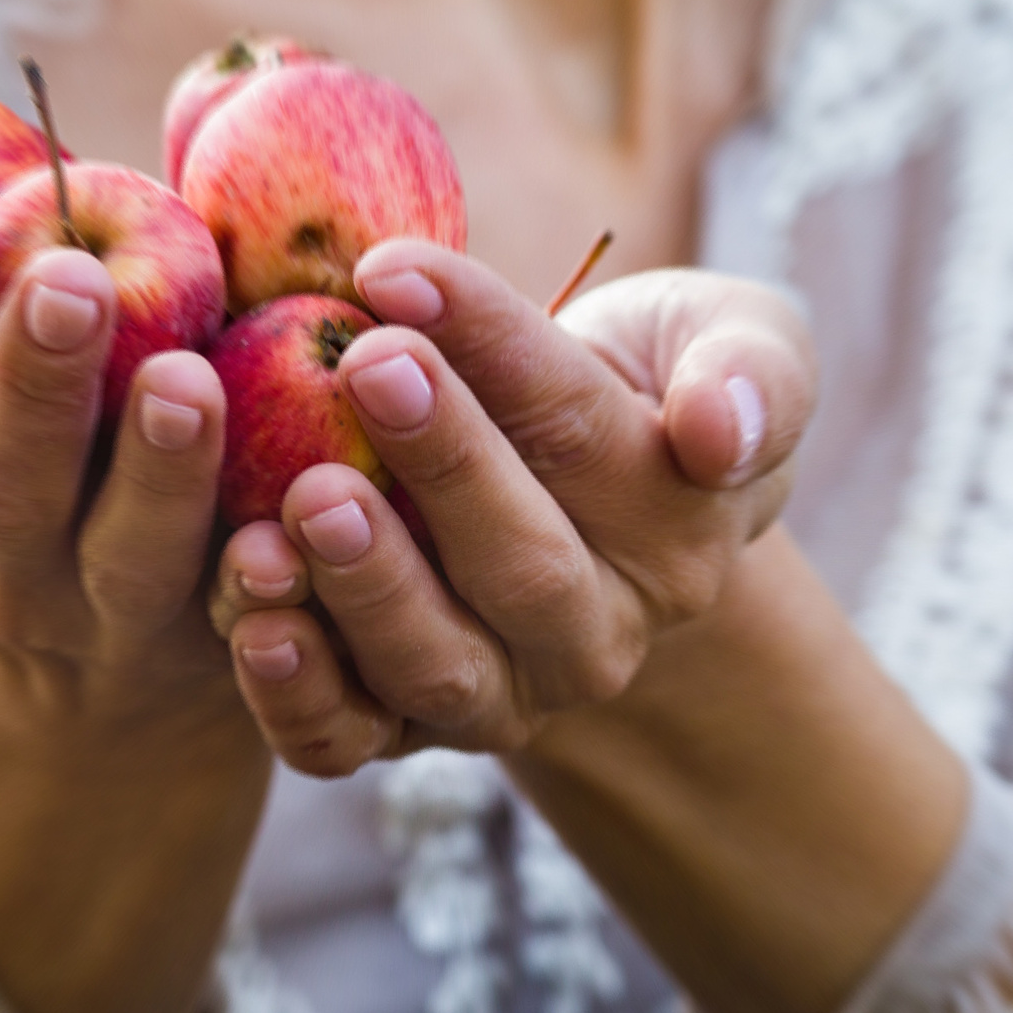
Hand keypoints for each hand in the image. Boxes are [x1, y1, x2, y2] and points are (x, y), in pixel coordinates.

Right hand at [0, 121, 265, 1012]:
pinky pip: (226, 606)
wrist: (75, 681)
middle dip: (14, 364)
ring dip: (144, 464)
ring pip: (103, 544)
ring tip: (180, 380)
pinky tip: (303, 496)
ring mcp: (77, 604)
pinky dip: (256, 557)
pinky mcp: (189, 642)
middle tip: (60, 265)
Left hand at [212, 241, 812, 775]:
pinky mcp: (408, 730)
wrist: (583, 485)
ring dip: (364, 588)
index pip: (580, 431)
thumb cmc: (651, 382)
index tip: (400, 270)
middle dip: (440, 465)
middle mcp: (600, 635)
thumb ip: (759, 373)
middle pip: (522, 564)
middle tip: (363, 366)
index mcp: (680, 534)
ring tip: (296, 502)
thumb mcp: (740, 340)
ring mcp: (505, 694)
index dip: (491, 347)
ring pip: (438, 666)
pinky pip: (353, 741)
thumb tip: (719, 430)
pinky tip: (253, 624)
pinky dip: (296, 698)